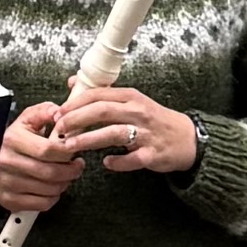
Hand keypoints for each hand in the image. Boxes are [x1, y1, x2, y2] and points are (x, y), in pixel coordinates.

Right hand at [0, 101, 82, 216]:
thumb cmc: (15, 140)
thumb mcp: (27, 120)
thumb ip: (46, 111)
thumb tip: (60, 113)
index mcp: (12, 139)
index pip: (48, 150)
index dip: (68, 152)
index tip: (75, 150)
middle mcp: (6, 162)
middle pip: (51, 172)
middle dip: (71, 170)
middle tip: (76, 166)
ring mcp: (7, 183)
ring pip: (50, 189)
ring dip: (64, 183)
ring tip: (65, 175)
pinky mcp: (9, 200)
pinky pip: (43, 204)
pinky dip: (54, 197)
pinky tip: (53, 187)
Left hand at [52, 86, 199, 179]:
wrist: (187, 139)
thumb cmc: (154, 120)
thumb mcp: (132, 101)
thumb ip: (103, 94)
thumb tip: (71, 83)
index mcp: (131, 97)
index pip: (99, 94)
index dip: (75, 103)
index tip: (59, 112)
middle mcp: (139, 111)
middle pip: (102, 111)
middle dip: (77, 119)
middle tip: (59, 128)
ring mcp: (146, 133)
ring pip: (113, 133)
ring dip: (89, 140)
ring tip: (70, 147)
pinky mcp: (153, 154)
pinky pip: (132, 159)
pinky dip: (117, 162)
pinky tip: (106, 164)